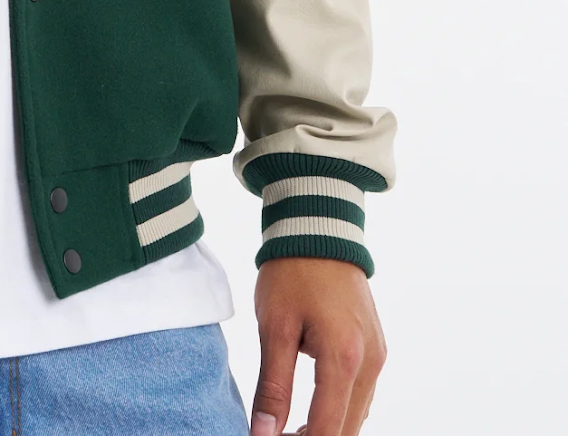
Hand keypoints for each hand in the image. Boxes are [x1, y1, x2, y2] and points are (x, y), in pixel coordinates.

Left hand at [248, 257, 386, 435]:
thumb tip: (264, 433)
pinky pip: (361, 395)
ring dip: (328, 428)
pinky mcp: (376, 348)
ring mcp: (378, 355)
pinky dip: (339, 409)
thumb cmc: (292, 272)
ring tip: (288, 428)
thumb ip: (273, 385)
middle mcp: (371, 362)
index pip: (327, 429)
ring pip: (357, 415)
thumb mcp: (274, 327)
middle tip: (277, 435)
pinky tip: (311, 409)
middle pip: (348, 429)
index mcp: (344, 358)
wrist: (319, 228)